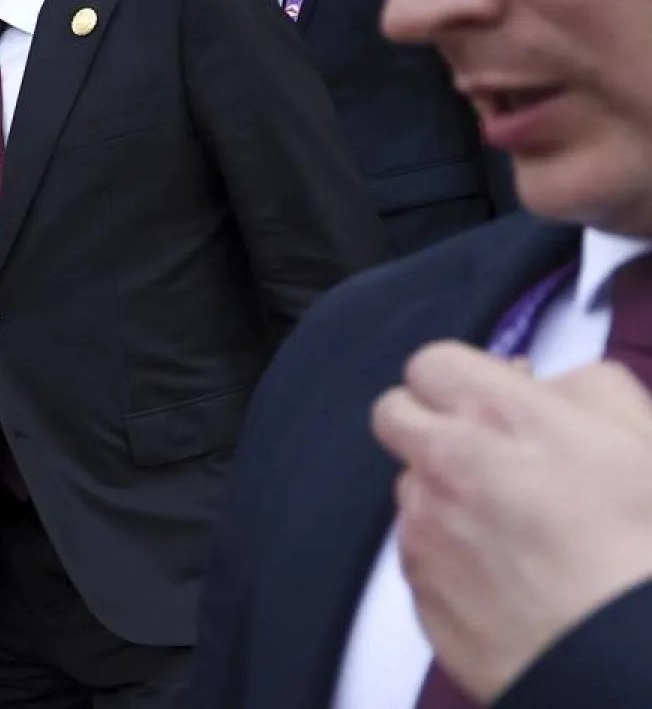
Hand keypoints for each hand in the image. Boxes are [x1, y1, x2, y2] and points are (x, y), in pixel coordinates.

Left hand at [373, 342, 651, 702]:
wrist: (630, 659)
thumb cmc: (647, 548)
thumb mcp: (644, 436)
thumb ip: (585, 388)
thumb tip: (542, 382)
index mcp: (498, 417)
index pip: (432, 363)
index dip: (462, 380)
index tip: (490, 399)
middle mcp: (444, 465)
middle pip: (395, 415)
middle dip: (430, 422)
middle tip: (483, 450)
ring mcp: (424, 529)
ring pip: (409, 486)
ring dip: (444, 493)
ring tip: (514, 527)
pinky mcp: (420, 589)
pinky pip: (418, 551)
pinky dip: (450, 554)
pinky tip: (507, 575)